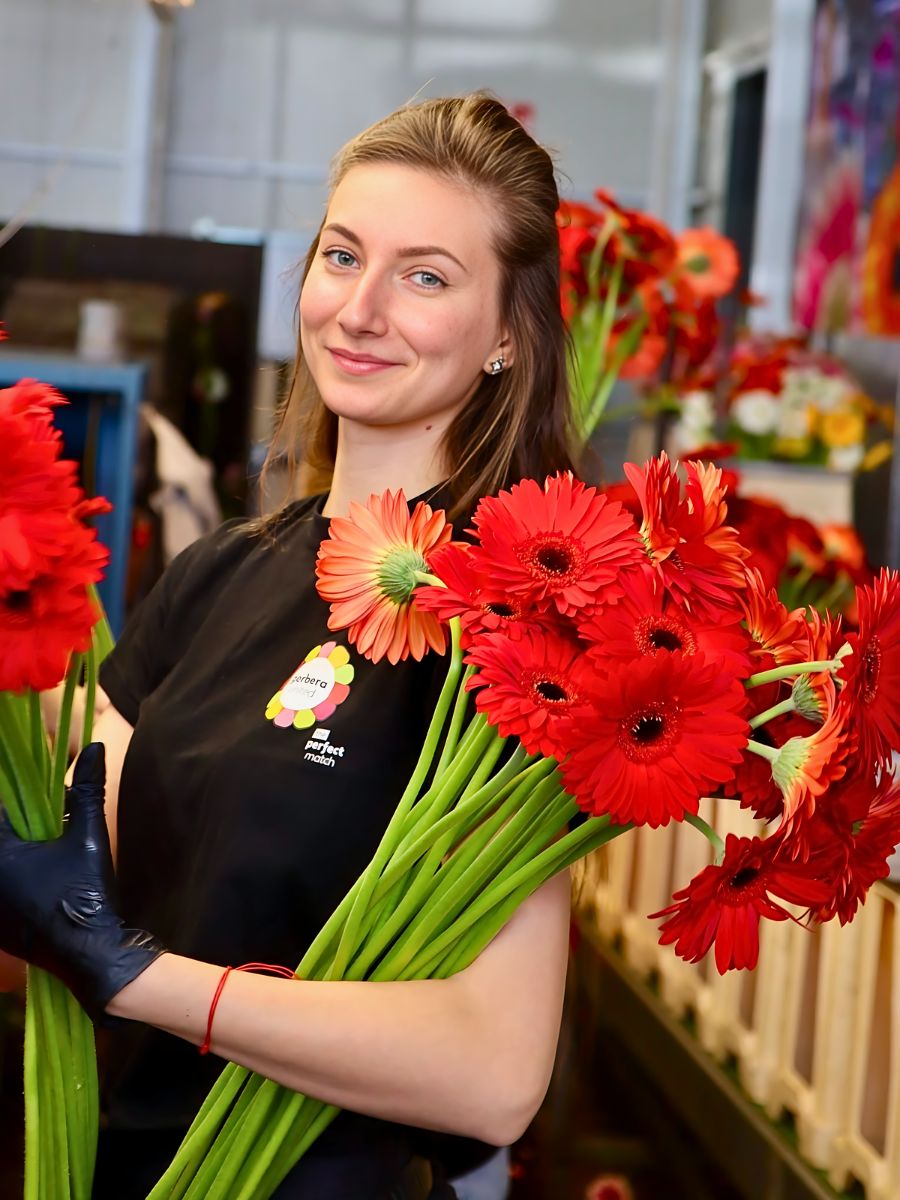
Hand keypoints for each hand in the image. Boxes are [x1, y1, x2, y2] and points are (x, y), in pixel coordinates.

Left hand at [0, 742, 164, 1020]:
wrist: (89, 955)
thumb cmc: (84, 893)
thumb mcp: (89, 836)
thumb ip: (88, 791)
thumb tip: (95, 748)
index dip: (19, 803)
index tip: (38, 800)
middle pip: (1, 839)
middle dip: (20, 830)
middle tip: (47, 829)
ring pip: (4, 868)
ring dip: (18, 856)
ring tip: (48, 853)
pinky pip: (4, 891)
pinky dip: (16, 881)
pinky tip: (44, 881)